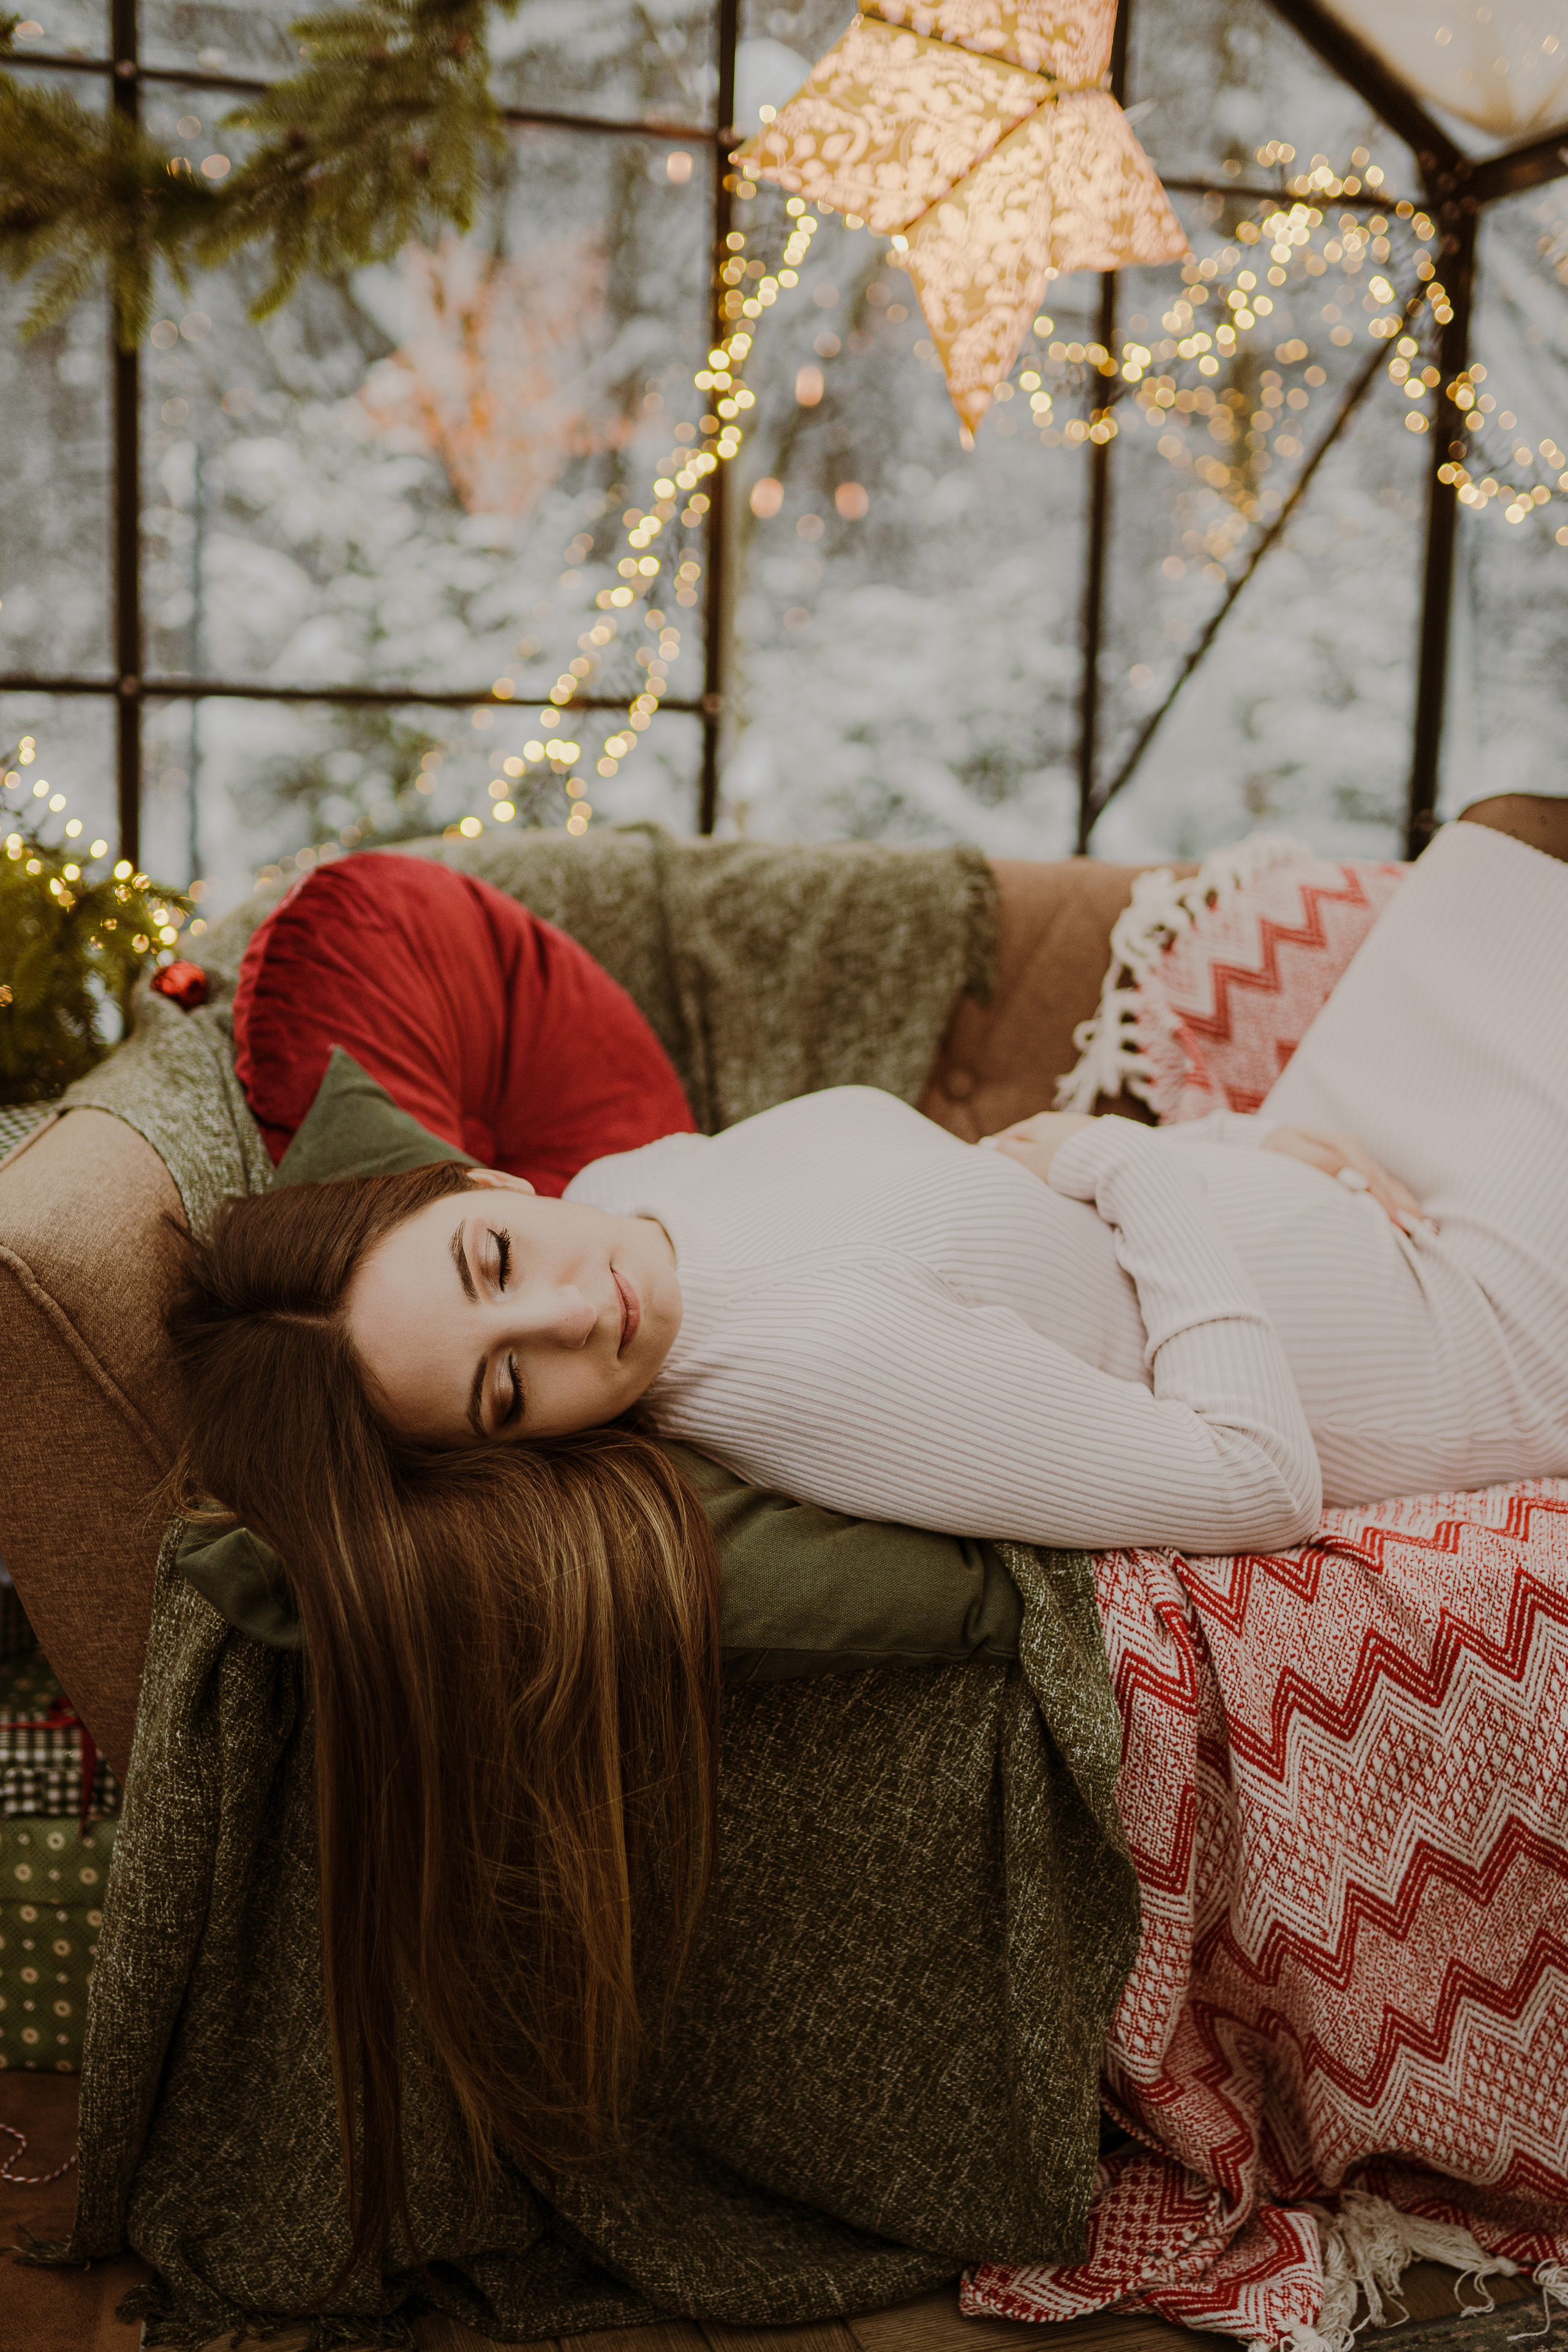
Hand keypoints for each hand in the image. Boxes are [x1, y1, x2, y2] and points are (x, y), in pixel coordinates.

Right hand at [978, 1110, 1092, 1181]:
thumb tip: (986, 1145)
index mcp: (1037, 1125)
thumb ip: (1008, 1152)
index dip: (997, 1147)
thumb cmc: (1068, 1163)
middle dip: (1020, 1145)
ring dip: (1044, 1148)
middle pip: (1032, 1134)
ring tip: (1039, 1162)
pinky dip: (1065, 1151)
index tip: (987, 1155)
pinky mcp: (1099, 1136)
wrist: (1118, 1159)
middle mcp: (1057, 1120)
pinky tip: (1067, 1160)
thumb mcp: (1030, 1160)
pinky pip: (1073, 1143)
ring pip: (1054, 1137)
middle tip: (1010, 1160)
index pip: (1009, 1135)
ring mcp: (1079, 1126)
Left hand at [1262, 1124, 1436, 1234]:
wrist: (1268, 1147)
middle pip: (1387, 1184)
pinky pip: (1387, 1193)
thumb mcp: (1287, 1149)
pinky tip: (1416, 1225)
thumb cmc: (1275, 1152)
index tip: (1397, 1223)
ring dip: (1409, 1210)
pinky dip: (1401, 1208)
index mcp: (1342, 1144)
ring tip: (1429, 1232)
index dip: (1384, 1201)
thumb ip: (1319, 1161)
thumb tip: (1357, 1180)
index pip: (1370, 1176)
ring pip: (1392, 1189)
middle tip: (1425, 1234)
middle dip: (1405, 1209)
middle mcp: (1358, 1154)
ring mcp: (1362, 1165)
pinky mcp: (1361, 1176)